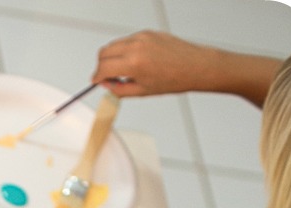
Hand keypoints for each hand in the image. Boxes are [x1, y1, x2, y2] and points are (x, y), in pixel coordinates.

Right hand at [92, 30, 217, 96]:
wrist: (194, 66)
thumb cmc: (174, 79)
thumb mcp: (142, 91)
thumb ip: (119, 89)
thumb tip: (107, 85)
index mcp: (134, 63)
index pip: (103, 68)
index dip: (96, 77)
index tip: (96, 82)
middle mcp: (136, 46)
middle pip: (104, 52)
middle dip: (101, 65)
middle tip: (107, 78)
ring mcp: (141, 37)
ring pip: (114, 45)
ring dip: (112, 58)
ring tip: (122, 72)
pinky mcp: (147, 32)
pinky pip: (127, 41)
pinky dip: (123, 51)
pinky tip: (133, 62)